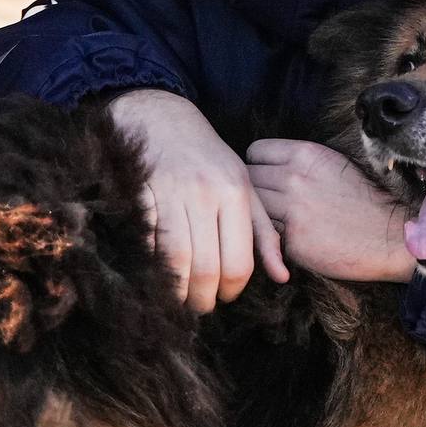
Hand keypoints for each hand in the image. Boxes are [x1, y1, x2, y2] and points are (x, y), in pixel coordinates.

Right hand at [109, 90, 285, 312]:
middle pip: (207, 268)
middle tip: (200, 307)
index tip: (225, 297)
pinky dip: (155, 267)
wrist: (159, 119)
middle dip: (203, 299)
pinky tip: (160, 275)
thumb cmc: (207, 159)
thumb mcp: (244, 187)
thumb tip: (282, 277)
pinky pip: (151, 245)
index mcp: (236, 193)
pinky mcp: (144, 197)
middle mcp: (206, 195)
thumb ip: (264, 232)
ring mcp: (172, 195)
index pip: (239, 262)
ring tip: (180, 300)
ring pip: (177, 262)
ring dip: (177, 291)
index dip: (231, 290)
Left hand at [245, 140, 416, 282]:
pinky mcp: (293, 240)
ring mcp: (291, 210)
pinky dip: (271, 238)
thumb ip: (301, 161)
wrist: (391, 234)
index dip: (258, 165)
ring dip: (260, 216)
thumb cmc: (366, 199)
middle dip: (255, 190)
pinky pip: (266, 235)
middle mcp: (294, 178)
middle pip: (249, 179)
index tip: (266, 177)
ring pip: (253, 208)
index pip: (255, 151)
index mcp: (306, 154)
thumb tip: (272, 165)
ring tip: (275, 221)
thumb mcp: (335, 163)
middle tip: (268, 202)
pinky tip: (286, 239)